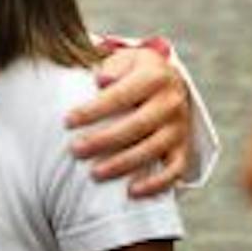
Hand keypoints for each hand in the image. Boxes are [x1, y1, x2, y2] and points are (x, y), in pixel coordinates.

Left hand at [69, 45, 190, 194]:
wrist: (170, 83)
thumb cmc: (135, 72)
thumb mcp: (127, 59)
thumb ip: (113, 65)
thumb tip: (102, 80)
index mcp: (155, 77)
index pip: (121, 96)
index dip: (93, 110)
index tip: (67, 122)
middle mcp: (171, 102)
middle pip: (136, 125)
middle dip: (103, 140)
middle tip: (75, 150)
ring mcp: (179, 127)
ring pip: (152, 150)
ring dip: (122, 164)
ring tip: (94, 174)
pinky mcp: (184, 148)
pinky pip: (174, 170)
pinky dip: (156, 184)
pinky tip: (132, 192)